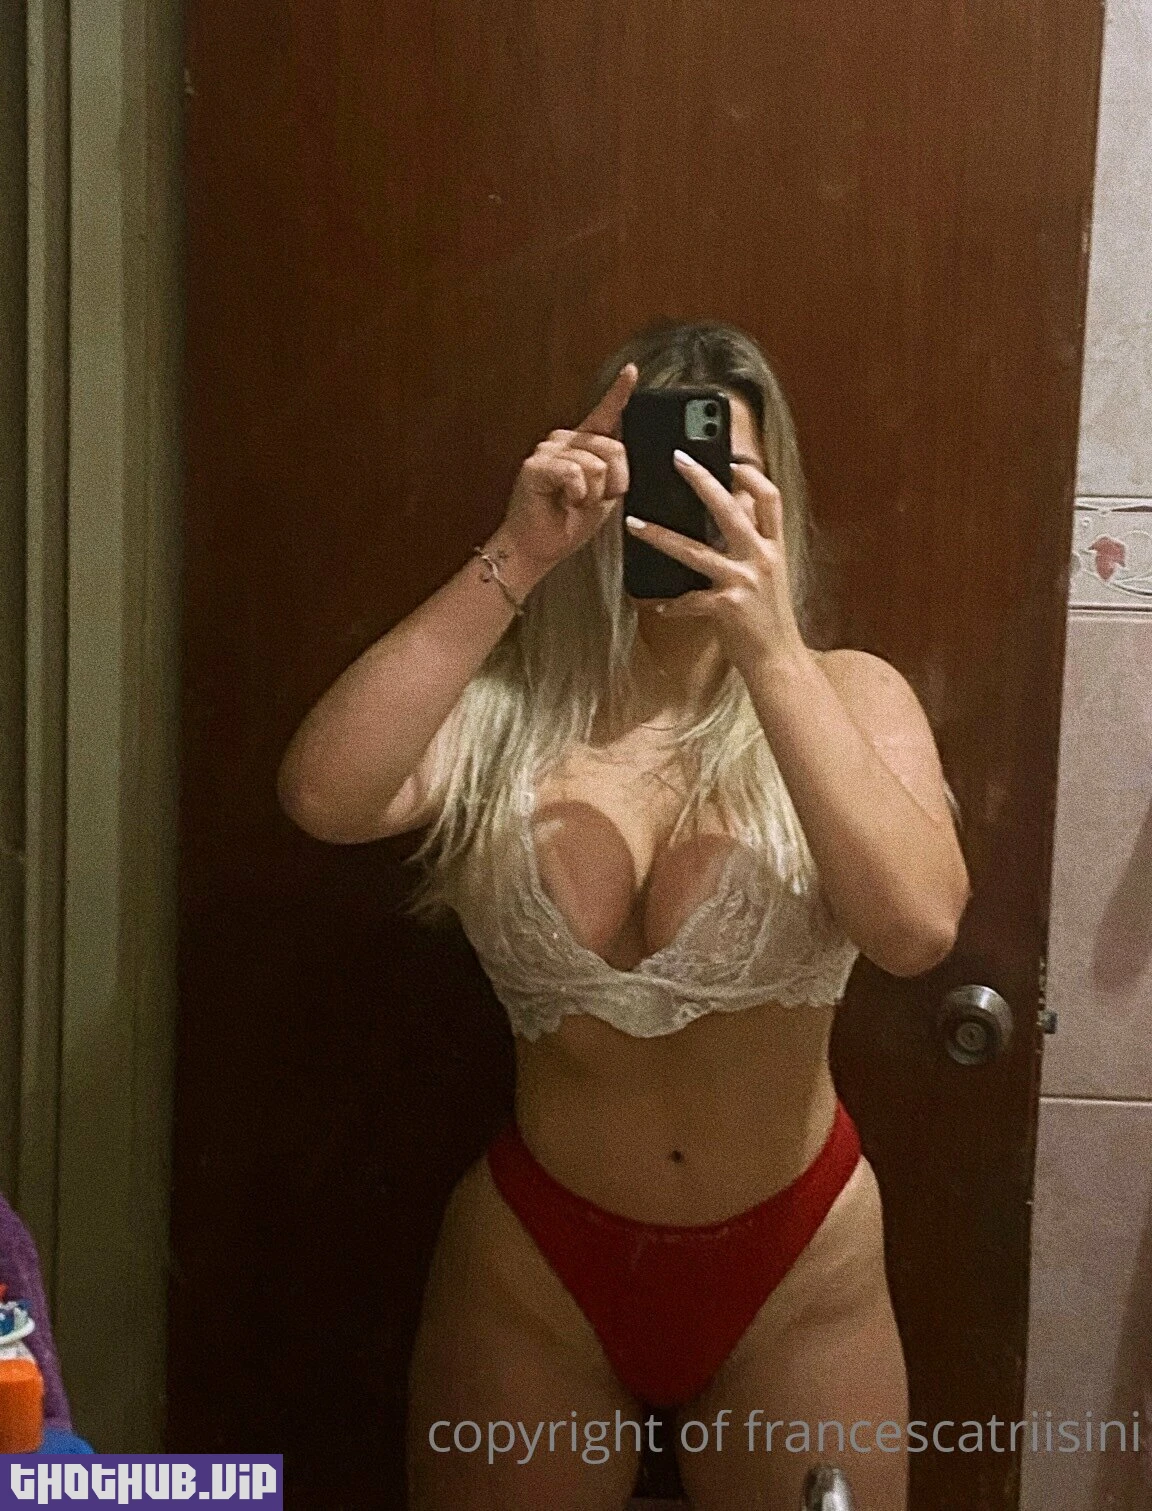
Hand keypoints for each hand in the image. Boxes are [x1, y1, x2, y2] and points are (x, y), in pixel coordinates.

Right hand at [494, 364, 637, 581]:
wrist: (540, 547)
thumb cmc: (568, 523)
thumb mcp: (605, 496)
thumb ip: (615, 471)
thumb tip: (621, 450)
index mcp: (584, 446)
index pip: (605, 415)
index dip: (619, 392)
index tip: (632, 371)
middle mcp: (565, 441)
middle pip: (613, 447)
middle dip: (613, 482)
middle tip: (592, 500)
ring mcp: (549, 450)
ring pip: (596, 464)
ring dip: (593, 494)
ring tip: (573, 503)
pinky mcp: (536, 464)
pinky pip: (574, 472)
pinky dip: (576, 493)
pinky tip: (564, 500)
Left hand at [623, 452, 806, 673]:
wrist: (779, 663)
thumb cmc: (770, 621)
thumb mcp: (770, 578)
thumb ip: (754, 549)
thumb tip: (732, 520)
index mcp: (775, 549)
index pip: (770, 498)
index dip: (751, 475)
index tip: (731, 459)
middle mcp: (763, 559)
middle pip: (730, 508)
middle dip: (702, 480)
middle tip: (677, 460)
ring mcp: (745, 582)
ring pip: (694, 551)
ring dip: (660, 536)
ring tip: (634, 525)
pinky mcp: (728, 607)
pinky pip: (690, 600)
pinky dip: (673, 605)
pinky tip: (659, 607)